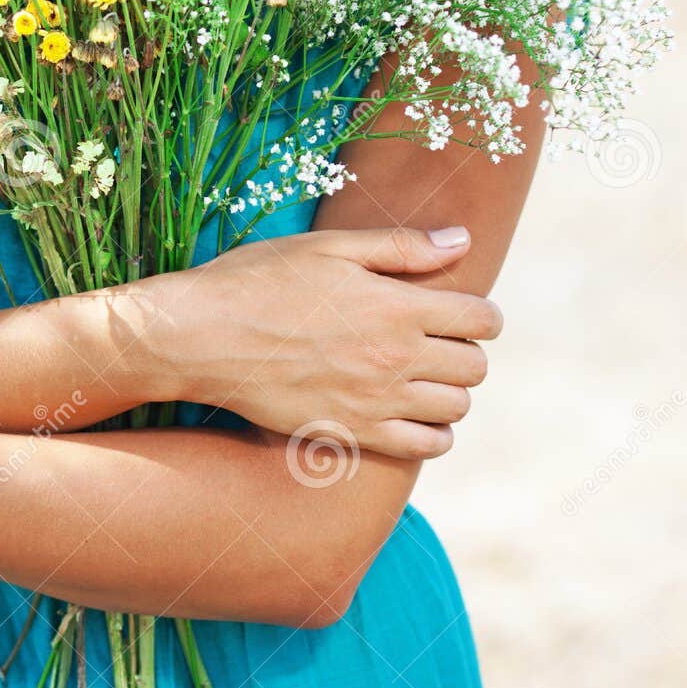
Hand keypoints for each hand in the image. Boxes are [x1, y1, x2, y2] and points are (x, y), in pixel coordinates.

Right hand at [144, 227, 501, 458]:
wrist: (202, 336)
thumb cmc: (260, 279)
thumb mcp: (330, 248)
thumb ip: (402, 247)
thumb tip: (462, 241)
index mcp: (396, 306)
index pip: (482, 319)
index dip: (484, 313)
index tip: (466, 310)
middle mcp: (395, 358)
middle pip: (475, 367)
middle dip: (466, 349)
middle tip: (437, 339)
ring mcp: (375, 402)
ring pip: (455, 408)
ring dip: (450, 390)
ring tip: (422, 374)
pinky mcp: (352, 433)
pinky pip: (425, 446)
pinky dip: (432, 432)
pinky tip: (410, 411)